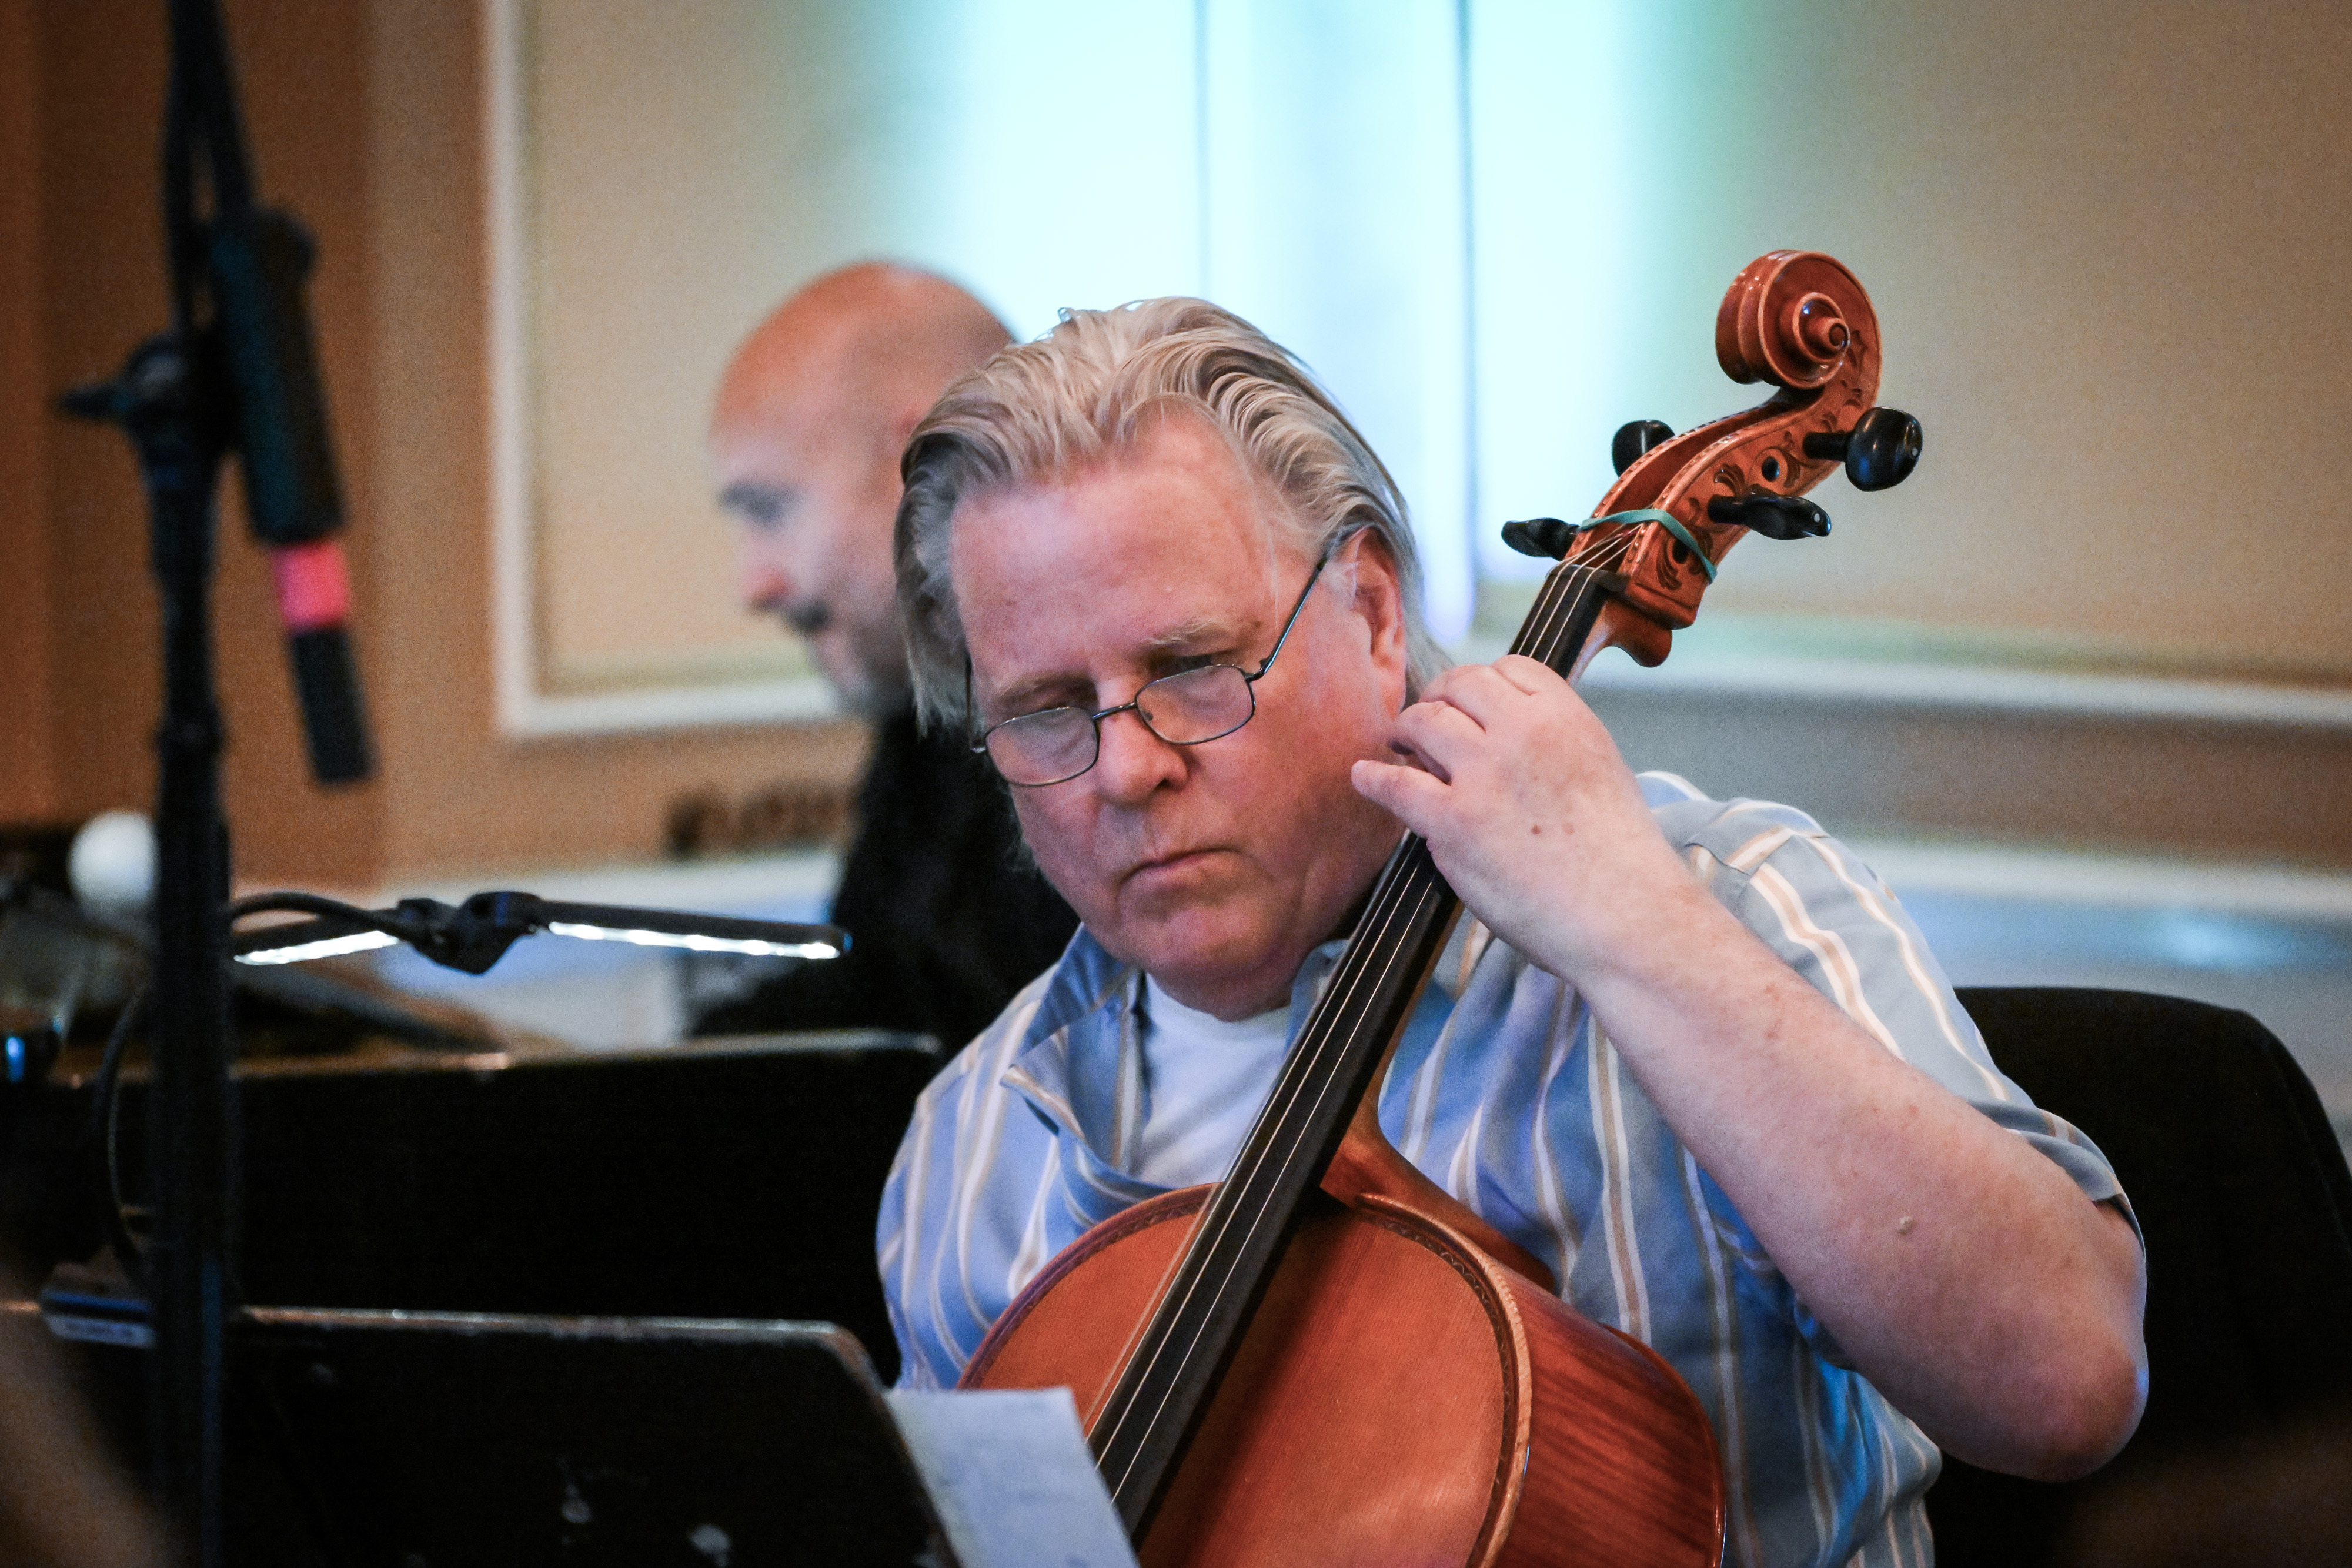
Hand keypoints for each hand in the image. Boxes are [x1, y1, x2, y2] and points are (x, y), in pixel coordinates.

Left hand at [1349, 655, 1702, 987]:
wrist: (1625, 916)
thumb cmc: (1618, 858)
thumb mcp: (1600, 769)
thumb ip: (1552, 744)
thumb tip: (1502, 737)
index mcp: (1566, 716)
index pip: (1509, 669)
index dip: (1481, 685)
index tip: (1467, 701)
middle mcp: (1522, 733)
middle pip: (1459, 686)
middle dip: (1438, 698)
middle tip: (1425, 718)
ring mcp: (1484, 775)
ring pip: (1423, 722)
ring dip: (1406, 731)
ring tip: (1399, 745)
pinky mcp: (1454, 821)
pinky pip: (1396, 785)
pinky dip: (1374, 778)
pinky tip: (1364, 777)